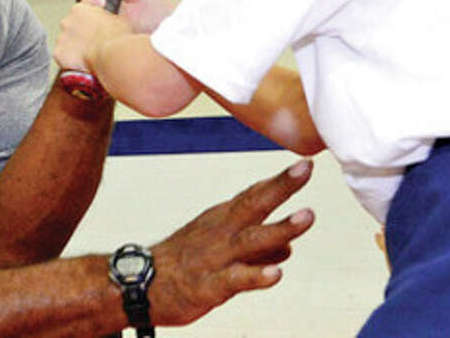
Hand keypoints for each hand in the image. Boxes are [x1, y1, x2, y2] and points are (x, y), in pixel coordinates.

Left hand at [54, 3, 131, 73]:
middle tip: (91, 45)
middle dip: (78, 36)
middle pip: (70, 28)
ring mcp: (62, 38)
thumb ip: (109, 19)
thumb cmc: (119, 37)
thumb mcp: (119, 20)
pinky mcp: (59, 54)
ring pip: (65, 44)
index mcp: (80, 9)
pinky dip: (70, 62)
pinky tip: (81, 65)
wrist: (112, 54)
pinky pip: (63, 59)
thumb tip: (113, 24)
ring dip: (74, 50)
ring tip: (88, 58)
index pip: (79, 12)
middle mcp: (67, 21)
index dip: (88, 21)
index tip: (93, 29)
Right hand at [148, 160, 315, 326]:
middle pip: (255, 204)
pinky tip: (275, 274)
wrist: (141, 282)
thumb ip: (258, 246)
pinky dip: (256, 275)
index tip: (306, 163)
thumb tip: (288, 247)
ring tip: (307, 216)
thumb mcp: (220, 244)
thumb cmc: (186, 260)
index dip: (280, 180)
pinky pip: (236, 280)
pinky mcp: (210, 285)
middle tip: (304, 169)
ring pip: (252, 240)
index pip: (255, 194)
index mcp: (224, 218)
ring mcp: (217, 257)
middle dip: (282, 186)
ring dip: (281, 228)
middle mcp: (223, 232)